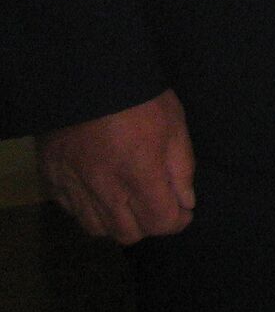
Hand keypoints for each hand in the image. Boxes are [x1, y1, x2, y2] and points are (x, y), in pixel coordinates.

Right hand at [38, 90, 196, 244]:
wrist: (88, 77)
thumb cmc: (140, 98)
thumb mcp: (175, 125)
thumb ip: (181, 168)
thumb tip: (185, 202)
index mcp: (139, 174)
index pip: (159, 222)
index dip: (177, 221)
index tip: (183, 211)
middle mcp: (104, 189)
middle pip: (128, 234)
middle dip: (149, 224)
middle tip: (157, 203)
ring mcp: (74, 186)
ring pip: (98, 229)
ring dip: (118, 222)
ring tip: (129, 200)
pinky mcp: (52, 179)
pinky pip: (72, 212)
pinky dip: (89, 210)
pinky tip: (100, 192)